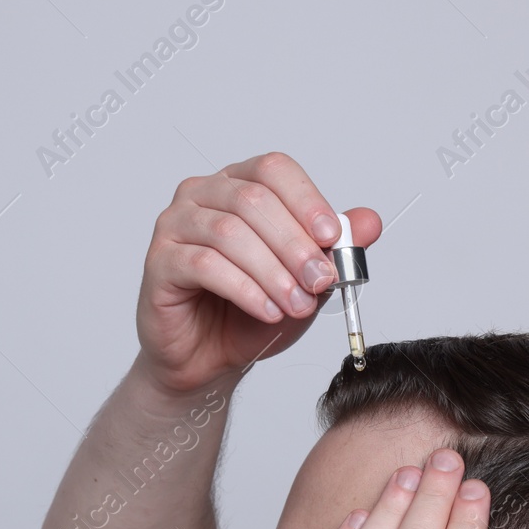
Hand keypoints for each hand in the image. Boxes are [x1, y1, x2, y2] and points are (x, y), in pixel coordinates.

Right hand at [134, 152, 381, 394]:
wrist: (208, 358)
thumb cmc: (249, 313)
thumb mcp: (305, 280)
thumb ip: (335, 249)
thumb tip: (369, 221)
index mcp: (237, 184)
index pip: (272, 170)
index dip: (306, 199)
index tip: (333, 236)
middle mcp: (202, 196)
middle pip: (253, 199)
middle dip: (294, 244)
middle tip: (320, 280)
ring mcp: (175, 226)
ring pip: (229, 233)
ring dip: (272, 272)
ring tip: (296, 304)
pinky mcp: (159, 262)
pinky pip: (204, 265)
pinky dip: (244, 290)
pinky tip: (267, 310)